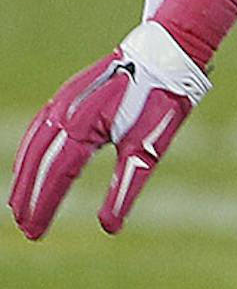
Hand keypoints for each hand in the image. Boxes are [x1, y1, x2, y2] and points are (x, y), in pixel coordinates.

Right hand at [10, 17, 209, 239]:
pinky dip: (29, 151)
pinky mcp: (68, 95)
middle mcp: (64, 114)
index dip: (43, 207)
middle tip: (25, 228)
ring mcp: (63, 102)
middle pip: (37, 164)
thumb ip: (125, 188)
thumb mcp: (148, 150)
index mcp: (83, 129)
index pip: (56, 177)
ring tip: (18, 205)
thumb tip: (109, 227)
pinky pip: (39, 129)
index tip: (35, 234)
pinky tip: (27, 165)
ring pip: (33, 145)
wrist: (166, 55)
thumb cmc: (161, 103)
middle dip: (28, 197)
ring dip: (24, 177)